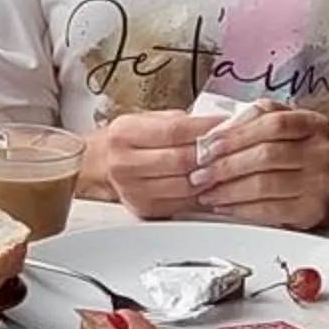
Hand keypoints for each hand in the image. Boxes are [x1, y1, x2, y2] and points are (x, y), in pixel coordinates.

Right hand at [86, 110, 218, 218]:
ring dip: (209, 176)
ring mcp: (133, 190)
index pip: (173, 131)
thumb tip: (216, 126)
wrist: (101, 165)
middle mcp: (124, 164)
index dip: (203, 128)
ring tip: (221, 164)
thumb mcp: (148, 120)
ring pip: (184, 186)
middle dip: (209, 154)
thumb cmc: (130, 140)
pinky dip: (201, 194)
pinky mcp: (145, 209)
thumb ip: (180, 122)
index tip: (222, 124)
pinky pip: (182, 203)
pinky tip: (209, 183)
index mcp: (124, 134)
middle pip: (179, 161)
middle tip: (226, 146)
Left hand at [190, 106, 328, 228]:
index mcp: (314, 124)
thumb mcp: (275, 128)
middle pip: (266, 154)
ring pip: (264, 184)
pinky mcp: (312, 210)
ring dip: (228, 190)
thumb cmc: (291, 153)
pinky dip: (240, 209)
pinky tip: (224, 206)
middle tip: (199, 173)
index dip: (236, 134)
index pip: (273, 123)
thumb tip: (211, 137)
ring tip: (206, 192)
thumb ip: (249, 123)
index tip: (207, 145)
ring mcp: (320, 183)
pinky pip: (269, 210)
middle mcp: (322, 151)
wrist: (319, 187)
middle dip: (225, 165)